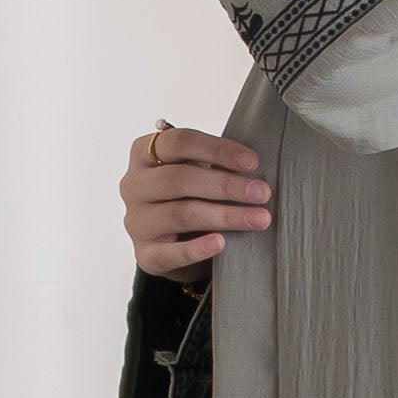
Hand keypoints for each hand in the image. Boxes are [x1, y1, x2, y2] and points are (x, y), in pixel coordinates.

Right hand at [123, 120, 270, 278]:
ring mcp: (137, 222)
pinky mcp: (145, 254)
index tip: (252, 162)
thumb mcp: (196, 171)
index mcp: (144, 154)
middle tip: (262, 192)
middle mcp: (134, 185)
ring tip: (258, 219)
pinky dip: (197, 249)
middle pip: (179, 179)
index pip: (179, 142)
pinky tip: (221, 243)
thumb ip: (214, 162)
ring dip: (225, 216)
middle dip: (226, 185)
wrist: (176, 241)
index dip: (218, 149)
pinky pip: (170, 252)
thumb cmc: (190, 196)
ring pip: (181, 214)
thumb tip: (254, 165)